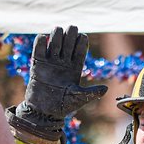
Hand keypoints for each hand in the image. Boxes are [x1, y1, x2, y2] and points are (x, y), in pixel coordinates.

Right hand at [12, 25, 106, 139]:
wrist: (43, 112)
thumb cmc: (63, 106)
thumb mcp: (79, 99)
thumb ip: (91, 93)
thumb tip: (106, 89)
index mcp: (75, 67)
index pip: (80, 48)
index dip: (82, 41)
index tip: (82, 38)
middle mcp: (63, 62)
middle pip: (68, 41)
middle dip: (70, 33)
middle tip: (71, 31)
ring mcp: (50, 62)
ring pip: (55, 41)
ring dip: (57, 34)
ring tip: (57, 33)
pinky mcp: (37, 64)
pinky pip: (38, 48)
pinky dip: (40, 41)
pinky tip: (43, 38)